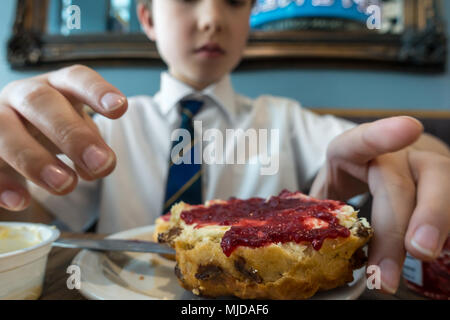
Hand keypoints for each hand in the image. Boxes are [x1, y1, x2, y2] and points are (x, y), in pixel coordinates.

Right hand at [0, 65, 127, 210]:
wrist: (8, 139)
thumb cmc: (52, 130)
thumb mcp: (78, 131)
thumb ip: (93, 145)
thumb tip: (101, 164)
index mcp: (56, 86)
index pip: (75, 78)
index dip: (97, 90)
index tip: (120, 107)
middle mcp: (22, 95)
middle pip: (41, 102)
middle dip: (72, 133)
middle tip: (101, 163)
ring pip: (4, 129)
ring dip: (35, 159)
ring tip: (65, 185)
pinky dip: (1, 184)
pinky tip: (21, 201)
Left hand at [310, 116, 449, 293]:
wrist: (396, 164)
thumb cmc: (356, 176)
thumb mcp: (332, 186)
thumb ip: (319, 208)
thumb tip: (300, 243)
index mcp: (355, 151)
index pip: (363, 140)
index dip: (382, 135)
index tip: (409, 128)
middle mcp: (394, 155)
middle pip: (400, 182)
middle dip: (399, 221)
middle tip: (410, 251)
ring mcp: (423, 166)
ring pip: (438, 184)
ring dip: (434, 221)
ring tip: (424, 254)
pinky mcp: (442, 182)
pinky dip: (446, 226)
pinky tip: (442, 248)